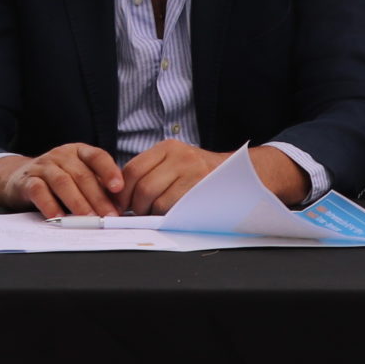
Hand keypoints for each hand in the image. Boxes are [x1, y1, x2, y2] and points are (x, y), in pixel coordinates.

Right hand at [0, 144, 124, 216]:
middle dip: (98, 197)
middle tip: (108, 216)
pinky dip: (50, 204)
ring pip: (63, 182)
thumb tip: (119, 206)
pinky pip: (39, 191)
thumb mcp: (77, 177)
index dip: (109, 171)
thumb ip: (96, 187)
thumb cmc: (56, 180)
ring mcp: (43, 166)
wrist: (17, 178)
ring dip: (77, 202)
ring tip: (88, 218)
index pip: (97, 157)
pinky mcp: (27, 181)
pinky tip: (58, 216)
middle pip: (82, 175)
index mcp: (78, 152)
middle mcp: (61, 155)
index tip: (119, 188)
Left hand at [118, 142, 310, 213]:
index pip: (132, 170)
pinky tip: (171, 216)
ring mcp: (192, 170)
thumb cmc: (205, 175)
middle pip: (141, 186)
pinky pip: (172, 208)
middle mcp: (179, 155)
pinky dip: (166, 216)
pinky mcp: (202, 187)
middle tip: (137, 214)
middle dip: (134, 206)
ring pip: (154, 199)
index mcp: (168, 147)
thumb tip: (121, 196)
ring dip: (150, 213)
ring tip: (156, 215)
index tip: (119, 205)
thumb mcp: (179, 162)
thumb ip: (154, 172)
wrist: (245, 175)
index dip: (121, 191)